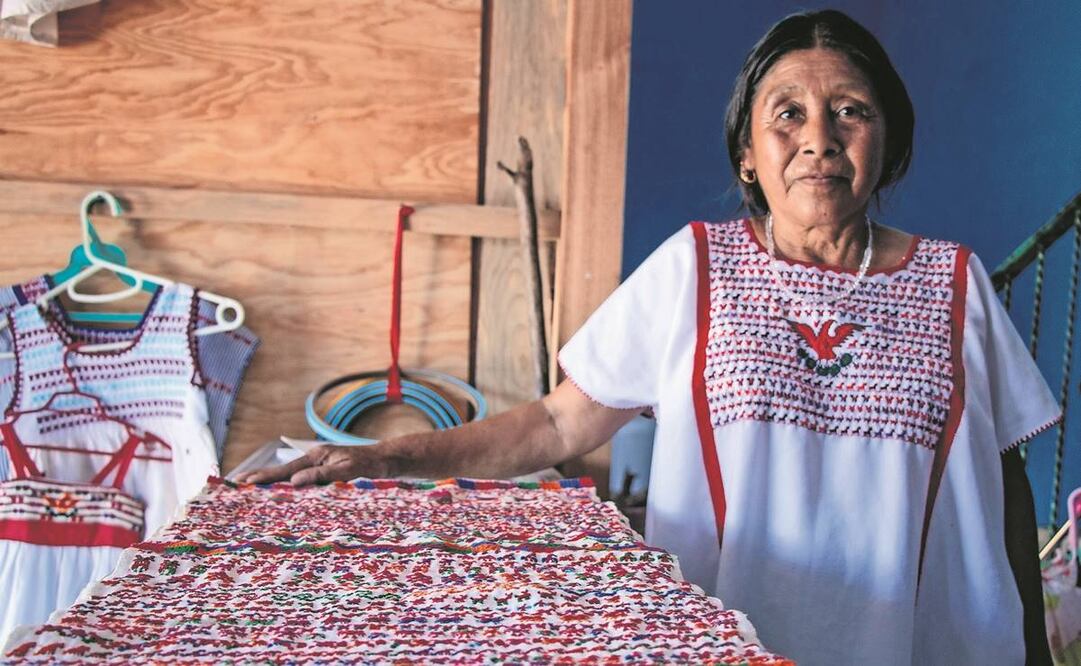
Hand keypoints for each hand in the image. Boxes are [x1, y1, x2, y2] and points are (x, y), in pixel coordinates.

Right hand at [234, 443, 391, 486]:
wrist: (388, 462)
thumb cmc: (370, 466)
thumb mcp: (347, 471)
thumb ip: (320, 476)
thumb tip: (293, 482)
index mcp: (317, 457)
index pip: (285, 470)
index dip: (264, 477)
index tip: (245, 481)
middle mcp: (316, 461)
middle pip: (283, 471)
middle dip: (261, 478)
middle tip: (239, 484)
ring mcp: (321, 468)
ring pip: (291, 477)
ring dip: (273, 484)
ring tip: (253, 490)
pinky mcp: (328, 476)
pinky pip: (304, 483)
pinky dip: (290, 488)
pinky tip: (283, 495)